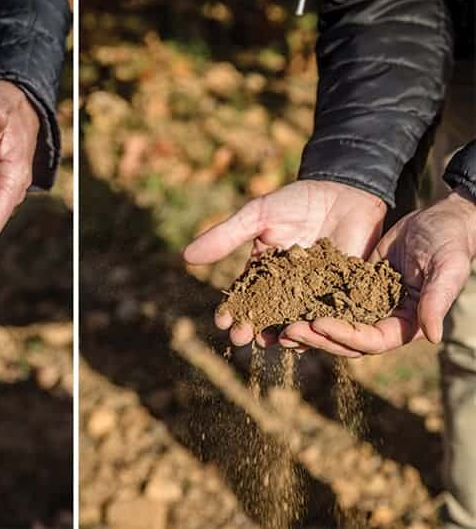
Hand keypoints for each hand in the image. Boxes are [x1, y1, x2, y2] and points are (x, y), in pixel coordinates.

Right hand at [183, 180, 386, 346]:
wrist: (346, 191)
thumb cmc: (298, 201)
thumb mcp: (257, 215)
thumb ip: (226, 236)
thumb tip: (185, 257)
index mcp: (264, 270)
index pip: (244, 296)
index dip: (231, 310)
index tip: (222, 321)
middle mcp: (287, 287)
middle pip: (266, 314)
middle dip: (252, 328)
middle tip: (241, 338)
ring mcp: (315, 292)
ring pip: (296, 319)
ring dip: (282, 333)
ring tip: (273, 342)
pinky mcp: (342, 294)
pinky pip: (330, 315)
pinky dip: (319, 327)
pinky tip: (310, 335)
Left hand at [279, 187, 475, 356]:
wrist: (439, 220)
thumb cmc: (449, 241)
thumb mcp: (447, 267)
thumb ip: (438, 300)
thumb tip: (433, 336)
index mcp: (406, 323)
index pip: (372, 340)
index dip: (344, 335)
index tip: (318, 324)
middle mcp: (384, 321)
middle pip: (346, 340)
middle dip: (317, 338)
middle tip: (288, 331)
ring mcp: (366, 307)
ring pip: (332, 326)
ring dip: (307, 330)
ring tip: (279, 328)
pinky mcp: (352, 290)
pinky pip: (327, 302)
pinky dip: (307, 306)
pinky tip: (283, 304)